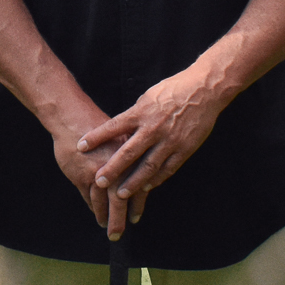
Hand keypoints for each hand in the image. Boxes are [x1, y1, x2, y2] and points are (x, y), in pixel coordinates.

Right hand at [52, 132, 130, 239]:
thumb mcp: (118, 138)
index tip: (136, 217)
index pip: (137, 187)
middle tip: (119, 233)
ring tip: (106, 226)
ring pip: (101, 203)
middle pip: (119, 200)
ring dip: (105, 216)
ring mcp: (96, 174)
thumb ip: (127, 158)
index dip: (137, 205)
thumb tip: (136, 177)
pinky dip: (92, 207)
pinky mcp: (80, 177)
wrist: (71, 118)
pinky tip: (95, 212)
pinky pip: (87, 198)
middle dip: (119, 219)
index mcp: (128, 158)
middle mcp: (115, 168)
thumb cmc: (96, 125)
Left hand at [78, 68, 227, 226]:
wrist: (204, 90)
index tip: (80, 147)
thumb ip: (134, 116)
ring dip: (133, 182)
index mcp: (141, 112)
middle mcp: (153, 127)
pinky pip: (168, 168)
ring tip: (120, 194)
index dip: (96, 137)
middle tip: (98, 182)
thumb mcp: (147, 97)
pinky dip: (156, 179)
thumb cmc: (172, 91)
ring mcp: (170, 140)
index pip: (113, 126)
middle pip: (128, 152)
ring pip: (148, 166)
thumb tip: (118, 130)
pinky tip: (146, 188)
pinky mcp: (184, 148)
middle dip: (112, 169)